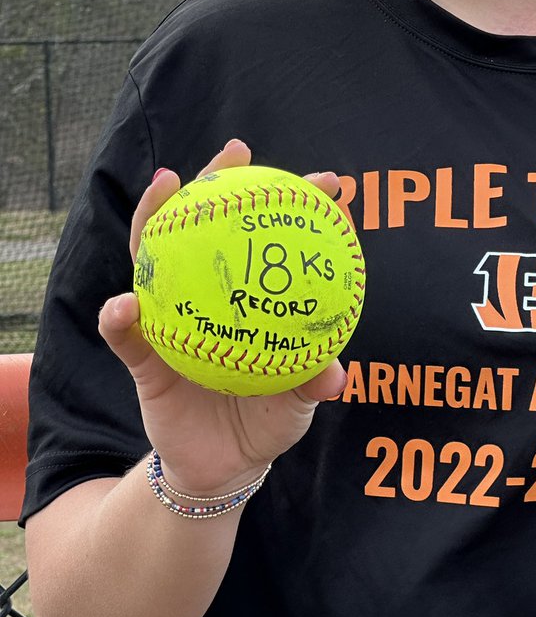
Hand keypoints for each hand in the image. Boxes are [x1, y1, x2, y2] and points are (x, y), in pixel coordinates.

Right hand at [98, 139, 346, 496]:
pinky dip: (120, 318)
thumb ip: (311, 382)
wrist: (225, 466)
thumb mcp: (297, 402)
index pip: (271, 239)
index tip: (326, 183)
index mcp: (249, 298)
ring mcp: (173, 317)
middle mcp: (209, 293)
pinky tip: (125, 306)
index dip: (295, 205)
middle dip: (217, 179)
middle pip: (207, 224)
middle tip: (235, 150)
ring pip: (156, 257)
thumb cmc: (268, 419)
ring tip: (165, 186)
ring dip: (154, 218)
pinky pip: (126, 334)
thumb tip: (335, 372)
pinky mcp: (143, 356)